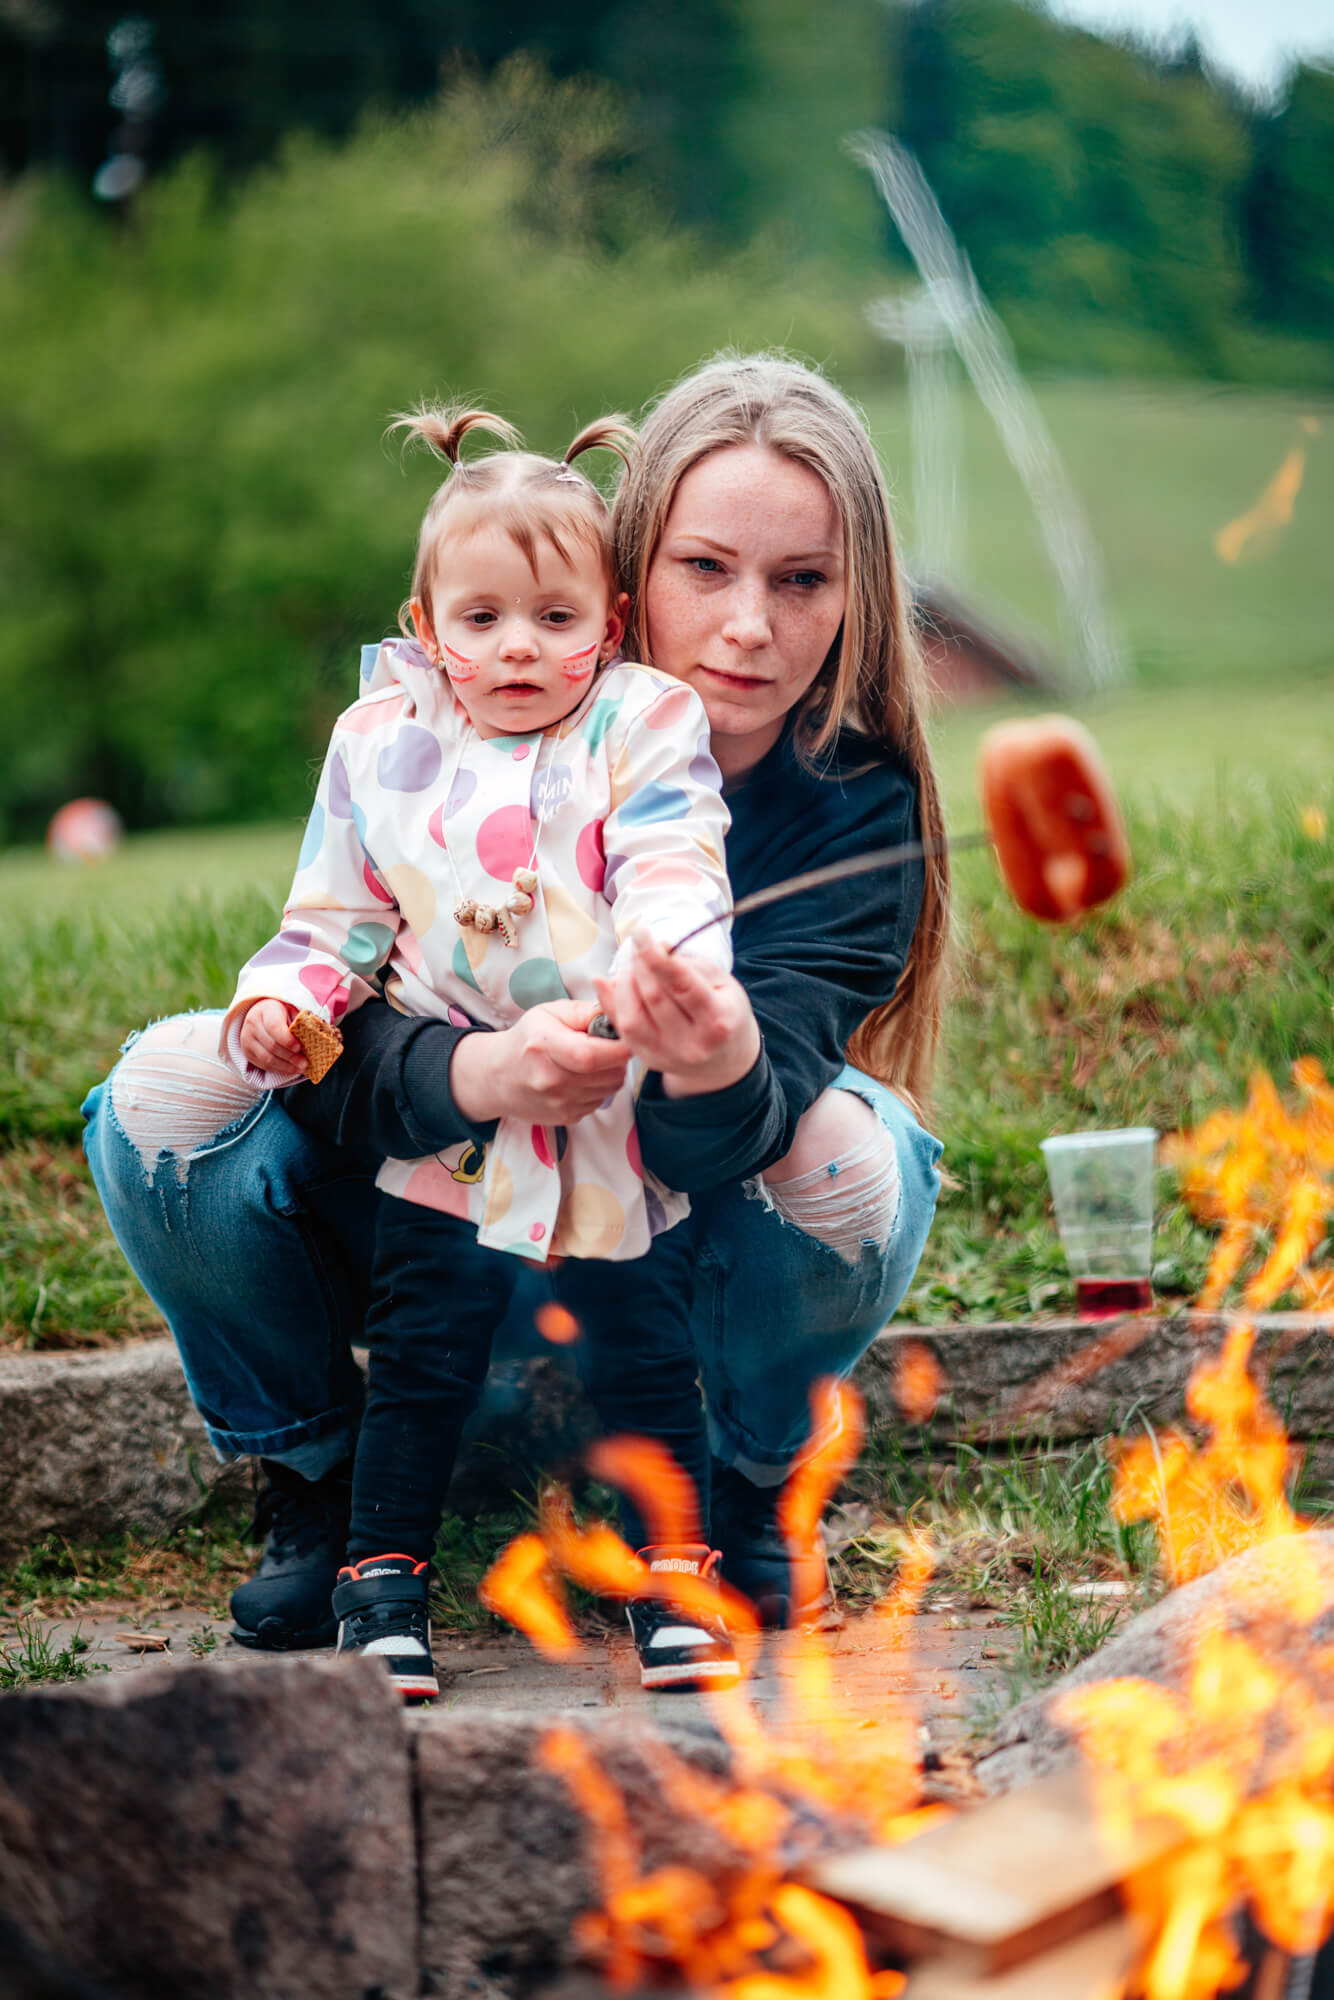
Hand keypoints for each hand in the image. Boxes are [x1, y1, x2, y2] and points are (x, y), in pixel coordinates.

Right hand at [238, 999, 305, 1080]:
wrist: (260, 1013)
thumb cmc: (282, 1012)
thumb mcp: (292, 1010)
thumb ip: (301, 1021)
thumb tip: (316, 1035)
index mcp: (266, 1011)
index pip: (274, 1027)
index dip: (287, 1040)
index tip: (300, 1047)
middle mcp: (253, 1024)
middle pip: (272, 1046)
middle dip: (290, 1057)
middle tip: (305, 1063)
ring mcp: (247, 1039)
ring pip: (267, 1058)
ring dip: (286, 1066)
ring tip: (300, 1068)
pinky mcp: (248, 1052)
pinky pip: (263, 1065)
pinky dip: (279, 1069)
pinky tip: (291, 1069)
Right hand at [449, 1000, 631, 1125]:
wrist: (499, 1077)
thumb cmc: (527, 1039)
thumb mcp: (549, 1013)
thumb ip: (584, 1011)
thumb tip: (616, 1013)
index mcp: (545, 1047)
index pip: (592, 1055)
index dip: (619, 1047)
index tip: (626, 1036)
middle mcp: (551, 1079)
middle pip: (610, 1073)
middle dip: (618, 1057)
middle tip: (608, 1045)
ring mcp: (559, 1103)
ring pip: (611, 1088)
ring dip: (611, 1072)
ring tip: (592, 1060)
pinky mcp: (567, 1118)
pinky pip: (600, 1100)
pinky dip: (600, 1087)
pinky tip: (582, 1077)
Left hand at [594, 932, 759, 1097]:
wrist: (725, 1058)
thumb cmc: (724, 1011)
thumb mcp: (723, 982)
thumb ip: (689, 962)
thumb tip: (656, 948)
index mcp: (718, 1020)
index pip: (681, 984)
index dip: (656, 956)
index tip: (640, 933)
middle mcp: (693, 1044)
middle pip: (653, 996)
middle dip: (640, 964)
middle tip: (640, 947)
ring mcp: (668, 1056)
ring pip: (631, 1016)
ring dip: (625, 982)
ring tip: (634, 968)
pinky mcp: (648, 1059)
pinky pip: (620, 1028)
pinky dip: (610, 1001)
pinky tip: (610, 982)